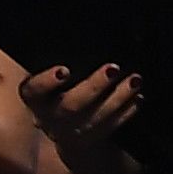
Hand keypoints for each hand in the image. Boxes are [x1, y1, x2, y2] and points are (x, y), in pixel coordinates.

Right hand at [19, 63, 141, 173]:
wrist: (65, 132)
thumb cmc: (56, 92)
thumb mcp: (48, 83)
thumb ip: (52, 67)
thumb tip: (70, 34)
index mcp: (35, 100)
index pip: (34, 91)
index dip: (46, 82)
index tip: (64, 71)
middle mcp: (51, 118)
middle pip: (71, 106)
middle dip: (94, 87)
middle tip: (113, 68)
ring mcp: (72, 132)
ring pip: (96, 118)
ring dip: (118, 98)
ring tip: (135, 80)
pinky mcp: (93, 139)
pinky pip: (111, 127)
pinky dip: (126, 112)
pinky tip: (138, 98)